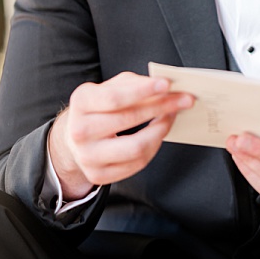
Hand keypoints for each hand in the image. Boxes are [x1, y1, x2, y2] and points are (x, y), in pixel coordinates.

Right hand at [48, 72, 193, 200]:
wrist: (75, 138)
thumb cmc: (100, 108)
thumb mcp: (109, 88)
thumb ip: (134, 84)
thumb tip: (164, 86)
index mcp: (81, 103)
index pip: (114, 98)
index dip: (143, 91)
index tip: (167, 84)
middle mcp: (80, 131)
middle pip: (128, 120)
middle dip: (161, 107)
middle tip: (184, 100)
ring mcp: (88, 156)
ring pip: (136, 147)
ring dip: (161, 130)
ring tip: (170, 118)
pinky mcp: (99, 174)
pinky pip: (137, 163)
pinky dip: (154, 147)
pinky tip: (158, 134)